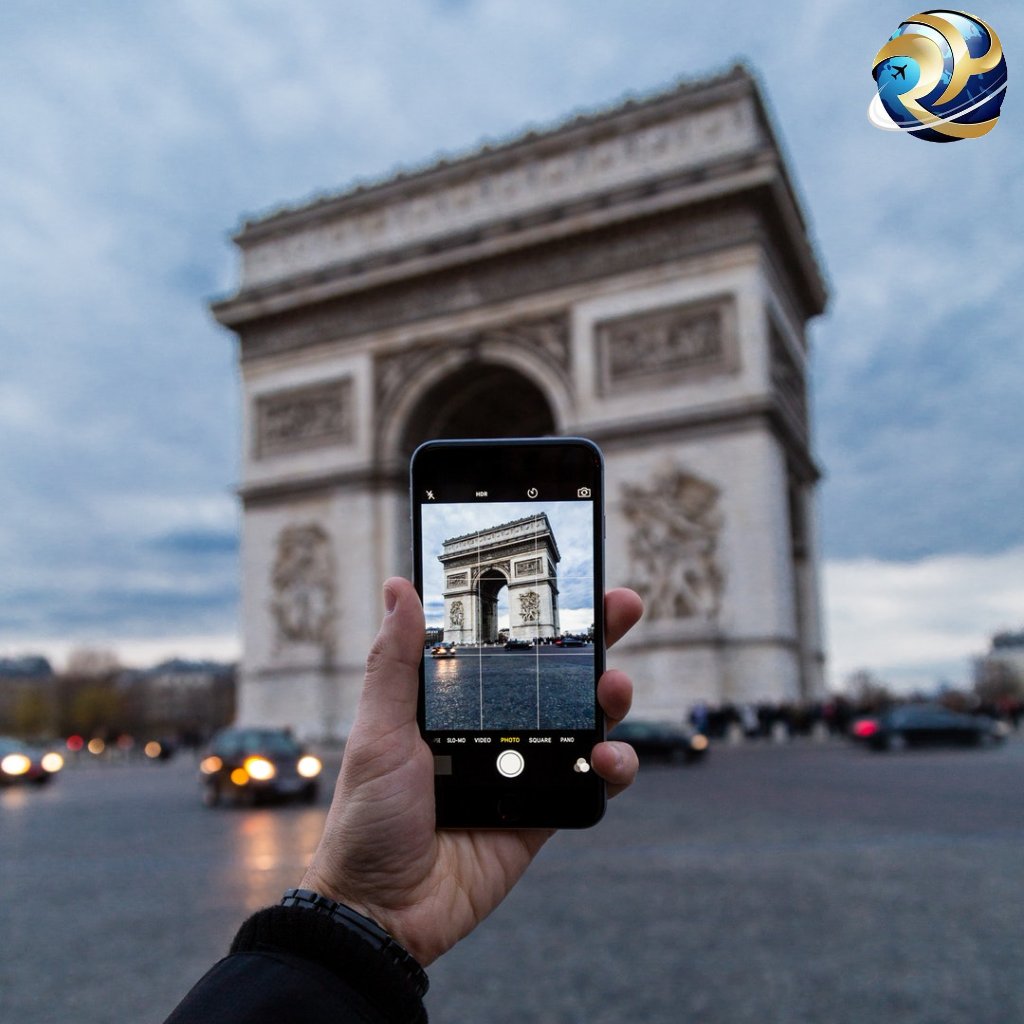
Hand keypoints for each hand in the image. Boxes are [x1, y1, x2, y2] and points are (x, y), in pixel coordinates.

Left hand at [301, 577, 642, 965]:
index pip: (503, 646)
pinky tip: (606, 758)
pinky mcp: (544, 812)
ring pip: (583, 721)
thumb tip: (399, 587)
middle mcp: (493, 729)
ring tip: (614, 689)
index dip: (538, 614)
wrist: (382, 911)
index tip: (569, 580)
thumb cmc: (367, 819)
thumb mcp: (378, 732)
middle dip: (594, 640)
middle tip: (621, 608)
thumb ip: (393, 662)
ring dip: (611, 699)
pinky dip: (611, 766)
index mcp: (453, 703)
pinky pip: (590, 781)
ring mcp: (522, 770)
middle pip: (555, 676)